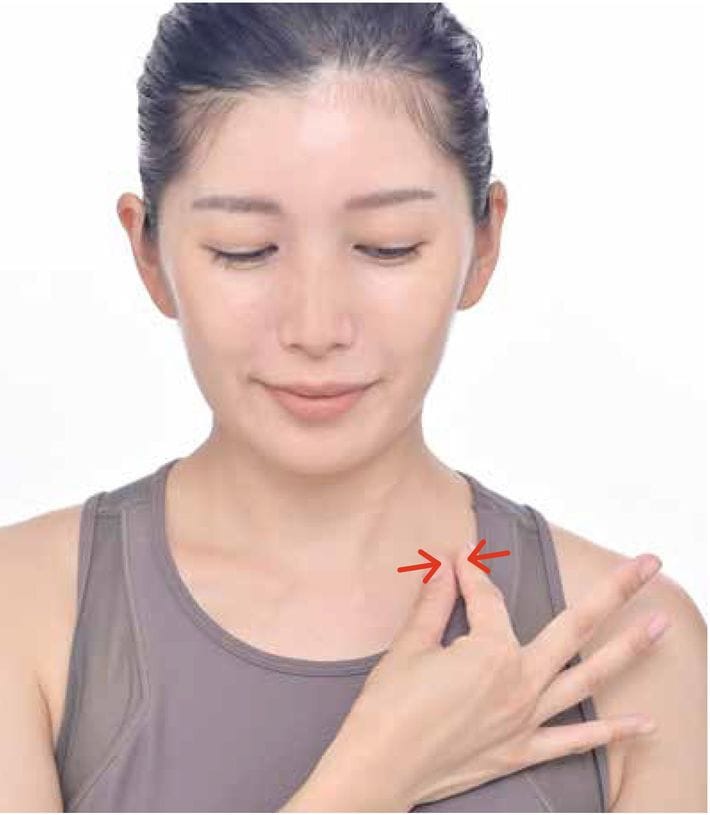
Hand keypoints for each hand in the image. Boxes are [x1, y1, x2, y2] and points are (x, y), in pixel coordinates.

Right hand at [336, 546, 667, 807]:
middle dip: (615, 591)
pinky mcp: (521, 751)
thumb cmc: (389, 706)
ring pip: (589, 679)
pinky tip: (644, 724)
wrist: (380, 767)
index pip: (488, 599)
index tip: (461, 558)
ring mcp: (526, 720)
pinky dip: (612, 734)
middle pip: (576, 627)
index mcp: (491, 652)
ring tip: (661, 625)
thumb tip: (447, 566)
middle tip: (647, 563)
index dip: (471, 574)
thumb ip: (435, 602)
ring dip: (630, 649)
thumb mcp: (410, 645)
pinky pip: (576, 743)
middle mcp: (520, 682)